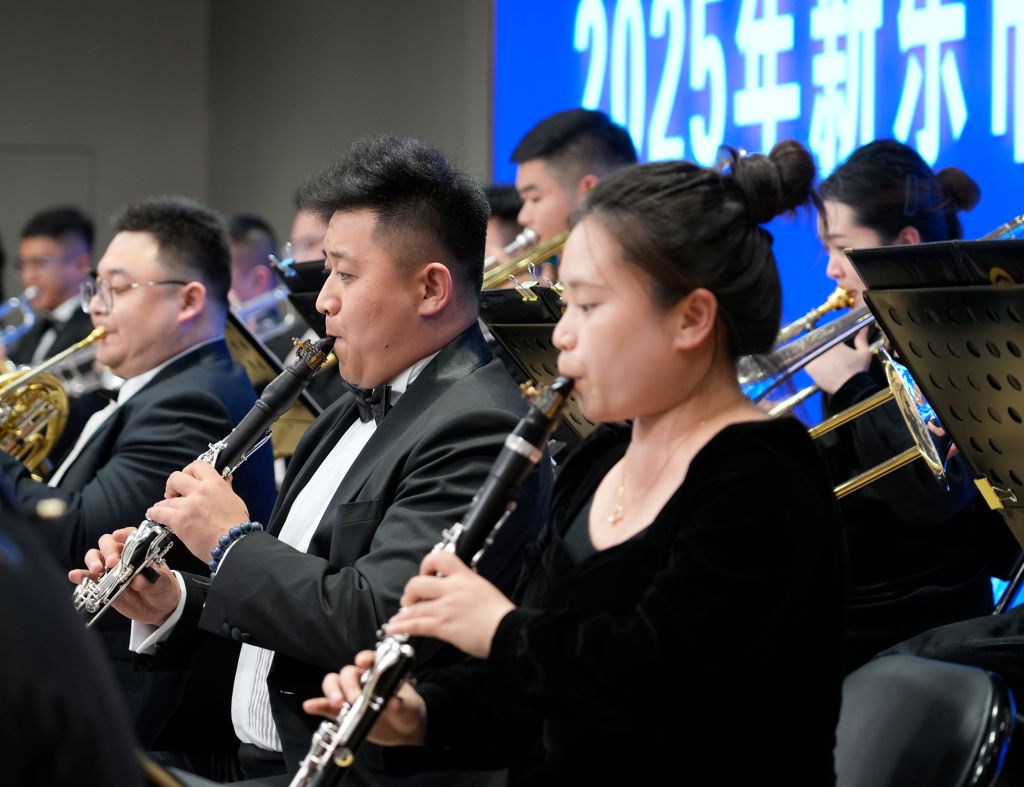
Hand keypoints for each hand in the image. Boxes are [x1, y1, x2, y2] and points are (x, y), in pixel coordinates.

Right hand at [68, 527, 179, 625]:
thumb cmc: (163, 588)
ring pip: (94, 557)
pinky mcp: (102, 585)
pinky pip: (88, 578)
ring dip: (92, 561)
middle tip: (112, 563)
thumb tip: (137, 580)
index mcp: (139, 550)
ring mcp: (110, 570)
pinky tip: (75, 576)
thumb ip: (151, 581)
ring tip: (96, 569)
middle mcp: (121, 556)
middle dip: (107, 550)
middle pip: (107, 543)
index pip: (129, 535)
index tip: (119, 537)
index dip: (123, 534)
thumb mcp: (163, 583)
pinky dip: (80, 576)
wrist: (159, 608)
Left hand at [145, 461, 249, 560]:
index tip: (187, 477)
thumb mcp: (235, 501)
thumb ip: (226, 489)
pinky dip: (154, 513)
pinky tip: (153, 513)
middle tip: (174, 493)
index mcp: (215, 484)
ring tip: (163, 507)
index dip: (189, 470)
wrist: (233, 544)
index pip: (197, 466)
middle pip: (176, 478)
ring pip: (166, 499)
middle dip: (172, 485)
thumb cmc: (237, 525)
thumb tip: (225, 480)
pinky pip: (159, 513)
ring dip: (164, 503)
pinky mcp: (179, 520)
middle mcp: (200, 491)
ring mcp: (188, 505)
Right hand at [302, 650, 427, 746]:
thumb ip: (399, 704)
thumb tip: (392, 703)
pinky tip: (310, 706)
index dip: (364, 659)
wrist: (405, 729)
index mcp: (378, 671)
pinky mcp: (342, 712)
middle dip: (348, 685)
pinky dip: (318, 705)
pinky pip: (327, 707)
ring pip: (334, 684)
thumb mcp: (407, 706)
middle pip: (347, 673)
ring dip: (332, 692)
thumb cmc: (407, 709)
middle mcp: (361, 679)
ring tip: (337, 704)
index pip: (368, 659)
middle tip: (353, 699)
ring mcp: (350, 695)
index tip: (363, 663)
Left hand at [383, 551, 513, 658]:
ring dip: (403, 613)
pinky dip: (402, 627)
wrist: (509, 631)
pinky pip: (416, 625)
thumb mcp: (484, 589)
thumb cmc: (501, 614)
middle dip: (409, 593)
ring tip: (398, 619)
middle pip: (418, 583)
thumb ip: (468, 585)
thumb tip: (458, 586)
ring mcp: (447, 608)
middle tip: (410, 601)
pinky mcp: (444, 626)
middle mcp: (453, 589)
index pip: (440, 557)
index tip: (424, 573)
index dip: (427, 563)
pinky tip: (394, 629)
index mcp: (465, 577)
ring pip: (414, 607)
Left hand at [804, 327, 872, 394]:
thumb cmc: (857, 372)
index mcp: (835, 342)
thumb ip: (862, 339)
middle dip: (821, 347)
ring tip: (820, 360)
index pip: (828, 336)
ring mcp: (815, 357)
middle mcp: (823, 348)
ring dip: (812, 354)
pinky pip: (805, 361)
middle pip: (818, 344)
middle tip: (826, 355)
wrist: (850, 387)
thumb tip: (863, 329)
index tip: (831, 346)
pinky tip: (814, 366)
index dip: (829, 341)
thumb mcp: (864, 353)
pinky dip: (807, 362)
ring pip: (810, 352)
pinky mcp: (810, 368)